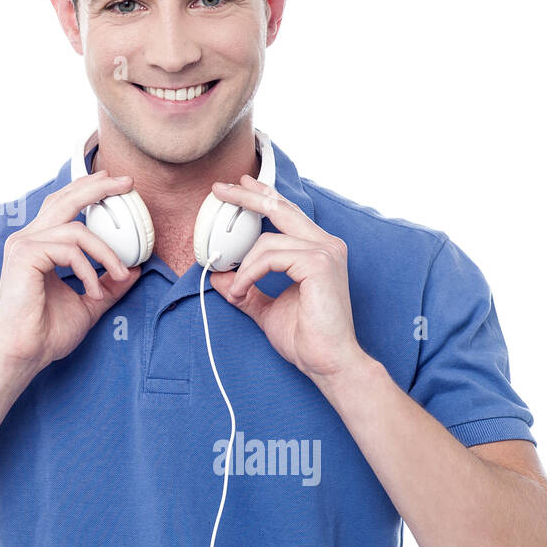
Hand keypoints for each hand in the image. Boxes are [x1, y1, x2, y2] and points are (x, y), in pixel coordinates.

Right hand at [0, 170, 141, 370]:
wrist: (24, 353)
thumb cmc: (47, 332)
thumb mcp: (89, 303)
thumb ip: (108, 284)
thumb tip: (135, 269)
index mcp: (37, 245)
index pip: (62, 205)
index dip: (87, 190)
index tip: (114, 184)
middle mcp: (27, 239)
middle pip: (64, 199)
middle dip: (98, 187)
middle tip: (127, 183)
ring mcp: (23, 245)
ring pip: (75, 228)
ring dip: (106, 252)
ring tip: (121, 274)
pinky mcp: (24, 255)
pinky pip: (69, 250)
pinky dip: (88, 269)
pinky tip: (92, 291)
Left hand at [207, 174, 365, 380]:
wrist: (328, 362)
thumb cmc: (306, 337)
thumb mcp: (265, 307)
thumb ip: (244, 287)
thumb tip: (218, 275)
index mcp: (318, 249)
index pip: (286, 212)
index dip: (262, 195)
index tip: (240, 185)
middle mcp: (325, 244)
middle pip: (280, 207)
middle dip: (246, 196)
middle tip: (219, 189)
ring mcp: (325, 252)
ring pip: (267, 241)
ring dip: (242, 267)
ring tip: (236, 290)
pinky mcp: (319, 264)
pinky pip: (270, 257)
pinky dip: (249, 274)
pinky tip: (242, 291)